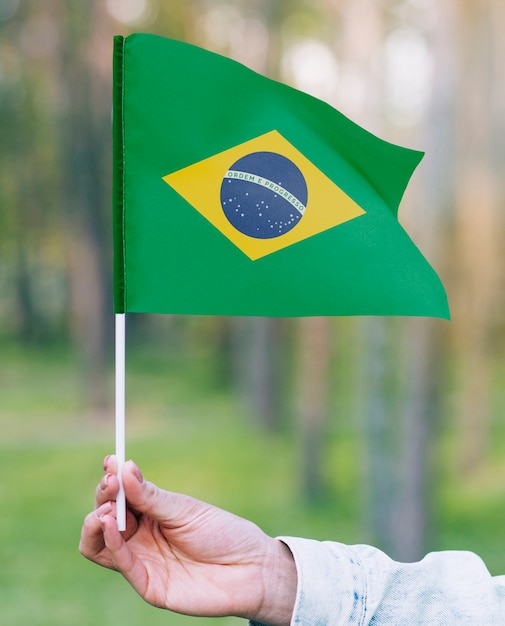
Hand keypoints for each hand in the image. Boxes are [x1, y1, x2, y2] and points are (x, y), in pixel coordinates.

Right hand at [79, 456, 295, 624]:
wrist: (251, 568)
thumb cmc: (223, 534)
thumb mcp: (185, 509)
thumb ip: (151, 496)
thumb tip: (124, 467)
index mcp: (150, 513)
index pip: (119, 496)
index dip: (111, 479)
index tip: (110, 461)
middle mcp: (141, 537)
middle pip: (103, 518)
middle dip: (102, 498)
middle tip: (110, 485)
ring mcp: (142, 560)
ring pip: (99, 544)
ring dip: (96, 524)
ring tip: (107, 510)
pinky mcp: (148, 584)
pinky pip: (121, 564)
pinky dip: (111, 543)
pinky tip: (112, 524)